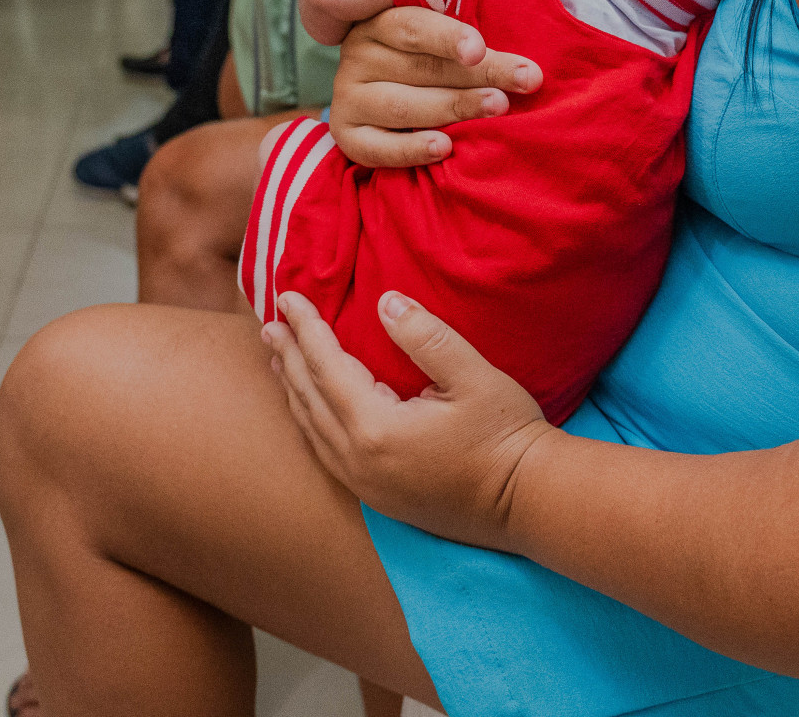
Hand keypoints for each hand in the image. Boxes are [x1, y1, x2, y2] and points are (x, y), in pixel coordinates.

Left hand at [264, 290, 557, 551]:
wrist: (528, 502)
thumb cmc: (505, 435)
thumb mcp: (473, 376)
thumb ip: (425, 337)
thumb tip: (386, 303)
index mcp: (375, 427)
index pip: (327, 366)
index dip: (306, 328)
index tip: (287, 297)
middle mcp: (358, 460)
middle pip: (309, 398)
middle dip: (289, 357)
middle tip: (269, 325)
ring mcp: (365, 484)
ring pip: (312, 429)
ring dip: (294, 390)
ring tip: (280, 362)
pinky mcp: (377, 498)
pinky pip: (326, 453)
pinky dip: (311, 422)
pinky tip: (311, 410)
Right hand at [330, 7, 543, 167]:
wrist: (379, 99)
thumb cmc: (426, 63)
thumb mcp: (438, 41)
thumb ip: (470, 45)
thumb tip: (525, 64)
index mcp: (380, 23)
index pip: (415, 28)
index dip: (449, 38)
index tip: (481, 50)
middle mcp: (357, 56)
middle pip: (420, 68)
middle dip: (478, 75)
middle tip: (522, 81)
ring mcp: (347, 97)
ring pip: (402, 106)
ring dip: (453, 108)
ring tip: (497, 108)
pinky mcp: (346, 134)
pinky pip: (376, 148)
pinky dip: (411, 149)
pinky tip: (444, 148)